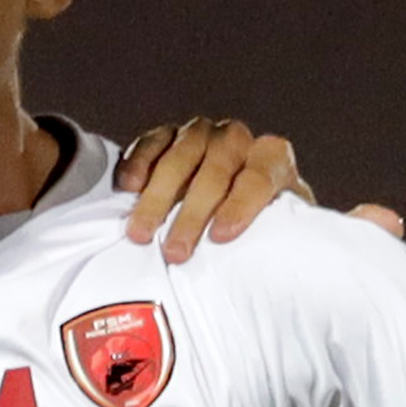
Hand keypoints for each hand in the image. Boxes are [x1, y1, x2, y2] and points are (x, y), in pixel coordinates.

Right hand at [115, 118, 305, 261]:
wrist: (228, 211)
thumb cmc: (254, 230)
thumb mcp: (275, 235)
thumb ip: (277, 241)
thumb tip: (272, 271)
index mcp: (272, 160)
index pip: (261, 174)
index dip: (242, 205)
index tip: (221, 237)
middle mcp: (237, 141)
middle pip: (217, 167)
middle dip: (193, 214)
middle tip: (175, 252)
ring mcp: (201, 134)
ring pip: (181, 155)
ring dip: (159, 198)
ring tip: (141, 234)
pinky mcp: (167, 136)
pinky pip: (151, 142)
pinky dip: (138, 164)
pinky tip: (128, 189)